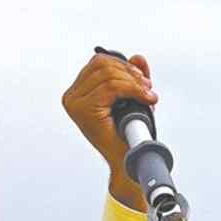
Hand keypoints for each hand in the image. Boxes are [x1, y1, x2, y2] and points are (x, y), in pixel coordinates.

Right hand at [62, 51, 157, 209]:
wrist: (128, 163)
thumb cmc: (128, 135)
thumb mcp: (133, 99)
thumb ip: (134, 77)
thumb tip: (139, 58)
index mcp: (78, 92)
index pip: (99, 63)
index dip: (123, 65)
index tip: (142, 79)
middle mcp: (72, 96)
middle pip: (102, 64)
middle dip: (130, 72)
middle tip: (147, 87)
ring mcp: (75, 103)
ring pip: (108, 75)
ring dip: (134, 83)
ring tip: (148, 95)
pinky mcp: (83, 110)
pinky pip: (112, 88)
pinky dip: (133, 90)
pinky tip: (146, 99)